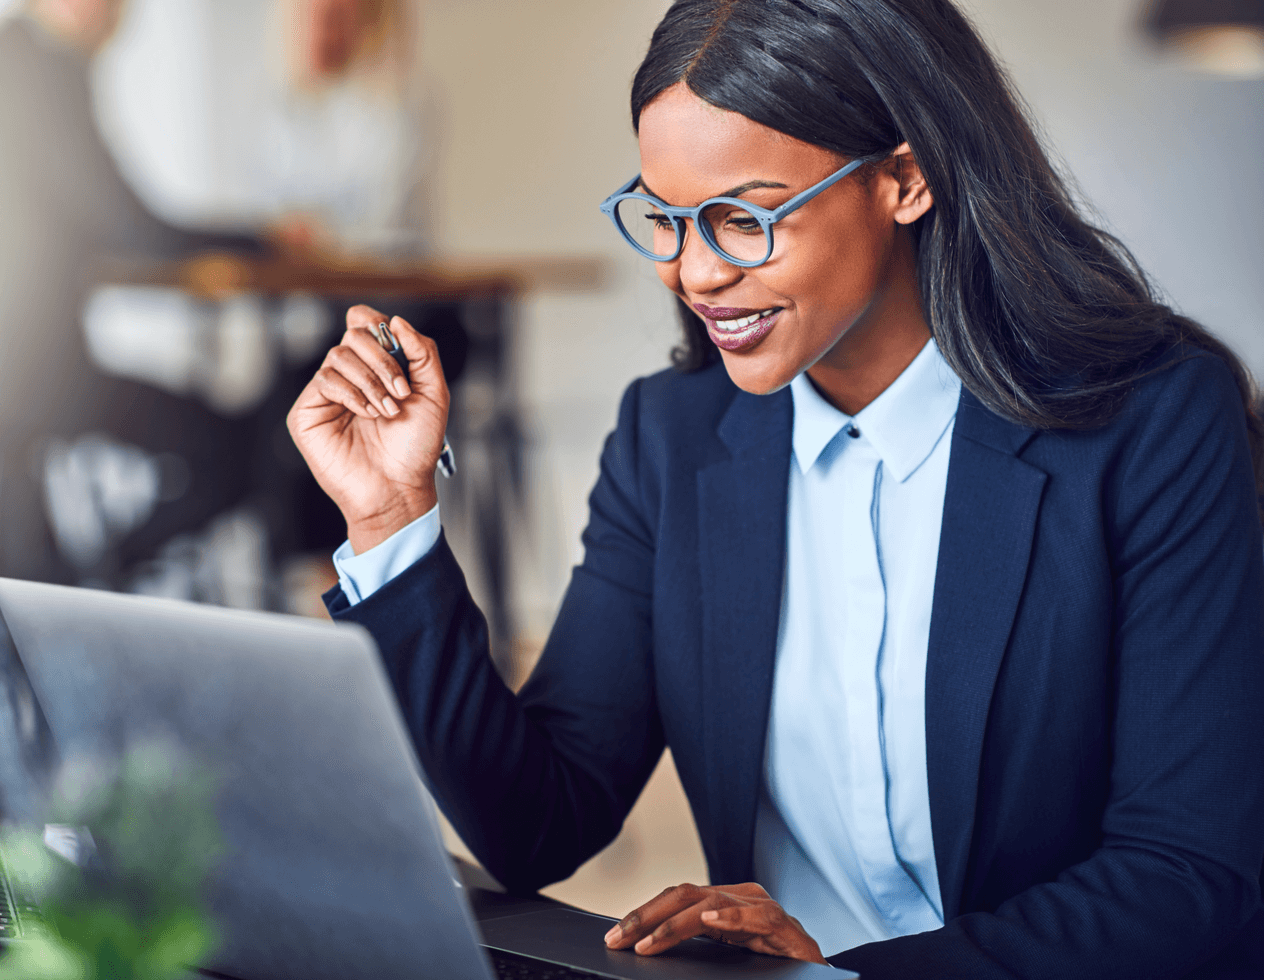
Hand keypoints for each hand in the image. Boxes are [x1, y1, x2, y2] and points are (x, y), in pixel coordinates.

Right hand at [287, 305, 448, 552]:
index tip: (394, 337)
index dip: (375, 322)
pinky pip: (324, 380)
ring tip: (386, 411)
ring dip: (371, 381)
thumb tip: (396, 321)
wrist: (399, 486)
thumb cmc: (415, 447)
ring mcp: (327, 393)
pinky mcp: (308, 411)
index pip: (363, 324)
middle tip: (401, 391)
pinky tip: (366, 414)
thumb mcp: (434, 393)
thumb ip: (423, 352)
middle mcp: (350, 376)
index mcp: (376, 368)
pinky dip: (352, 394)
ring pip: (338, 355)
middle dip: (383, 359)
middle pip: (353, 335)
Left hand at [604, 882, 827, 964]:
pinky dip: (732, 916)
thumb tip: (648, 951)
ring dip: (674, 923)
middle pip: (684, 895)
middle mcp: (739, 897)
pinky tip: (711, 920)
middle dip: (646, 915)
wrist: (817, 975)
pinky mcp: (783, 925)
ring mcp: (761, 907)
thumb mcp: (725, 954)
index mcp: (723, 903)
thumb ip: (695, 947)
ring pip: (709, 903)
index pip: (675, 899)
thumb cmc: (772, 964)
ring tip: (649, 941)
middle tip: (618, 938)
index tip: (614, 935)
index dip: (642, 914)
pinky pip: (756, 916)